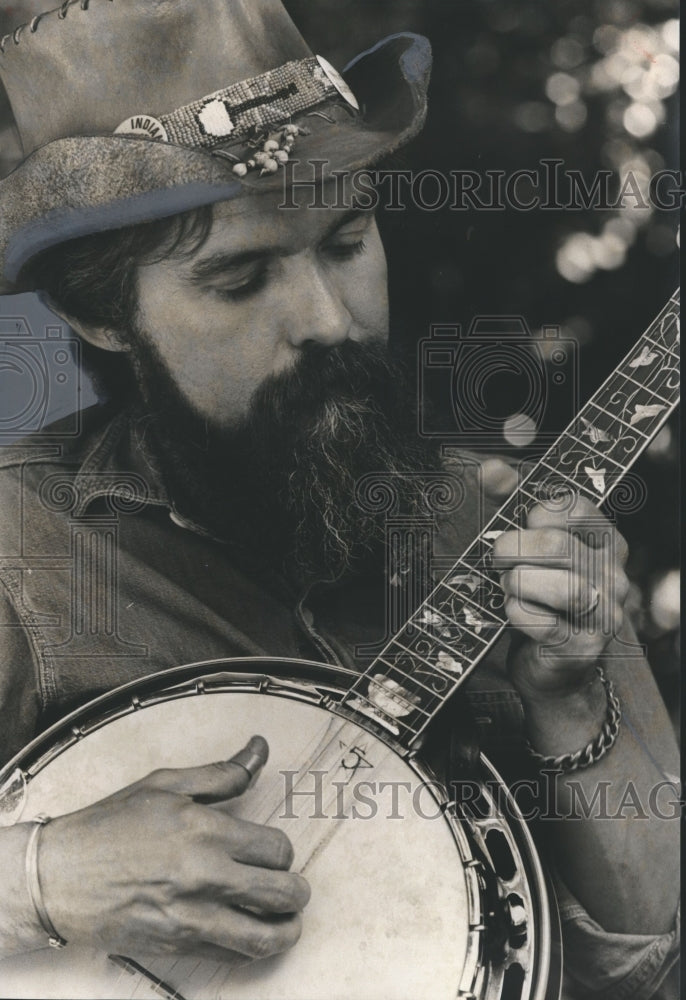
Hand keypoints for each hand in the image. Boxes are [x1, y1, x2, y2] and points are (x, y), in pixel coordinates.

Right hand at [38, 736, 309, 963]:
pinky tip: (250, 934)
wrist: (58, 875)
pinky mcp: (177, 945)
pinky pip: (230, 956)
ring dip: (285, 929)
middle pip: (281, 893)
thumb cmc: (110, 825)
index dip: (284, 851)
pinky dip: (250, 949)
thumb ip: (221, 773)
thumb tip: (259, 749)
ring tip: (286, 921)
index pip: (276, 849)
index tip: (275, 852)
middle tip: (292, 887)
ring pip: (263, 937)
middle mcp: (204, 877)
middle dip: (296, 891)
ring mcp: (191, 916)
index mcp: (205, 831)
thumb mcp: (166, 784)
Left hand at [483, 460, 629, 697]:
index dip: (536, 511)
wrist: (549, 664)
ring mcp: (603, 613)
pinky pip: (542, 622)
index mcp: (604, 539)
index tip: (523, 524)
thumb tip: (491, 468)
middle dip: (512, 548)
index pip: (574, 506)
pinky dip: (516, 613)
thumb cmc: (537, 594)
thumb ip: (509, 501)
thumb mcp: (525, 543)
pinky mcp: (583, 647)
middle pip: (557, 546)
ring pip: (562, 587)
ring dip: (518, 583)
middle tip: (497, 558)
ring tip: (509, 586)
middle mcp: (613, 575)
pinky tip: (512, 612)